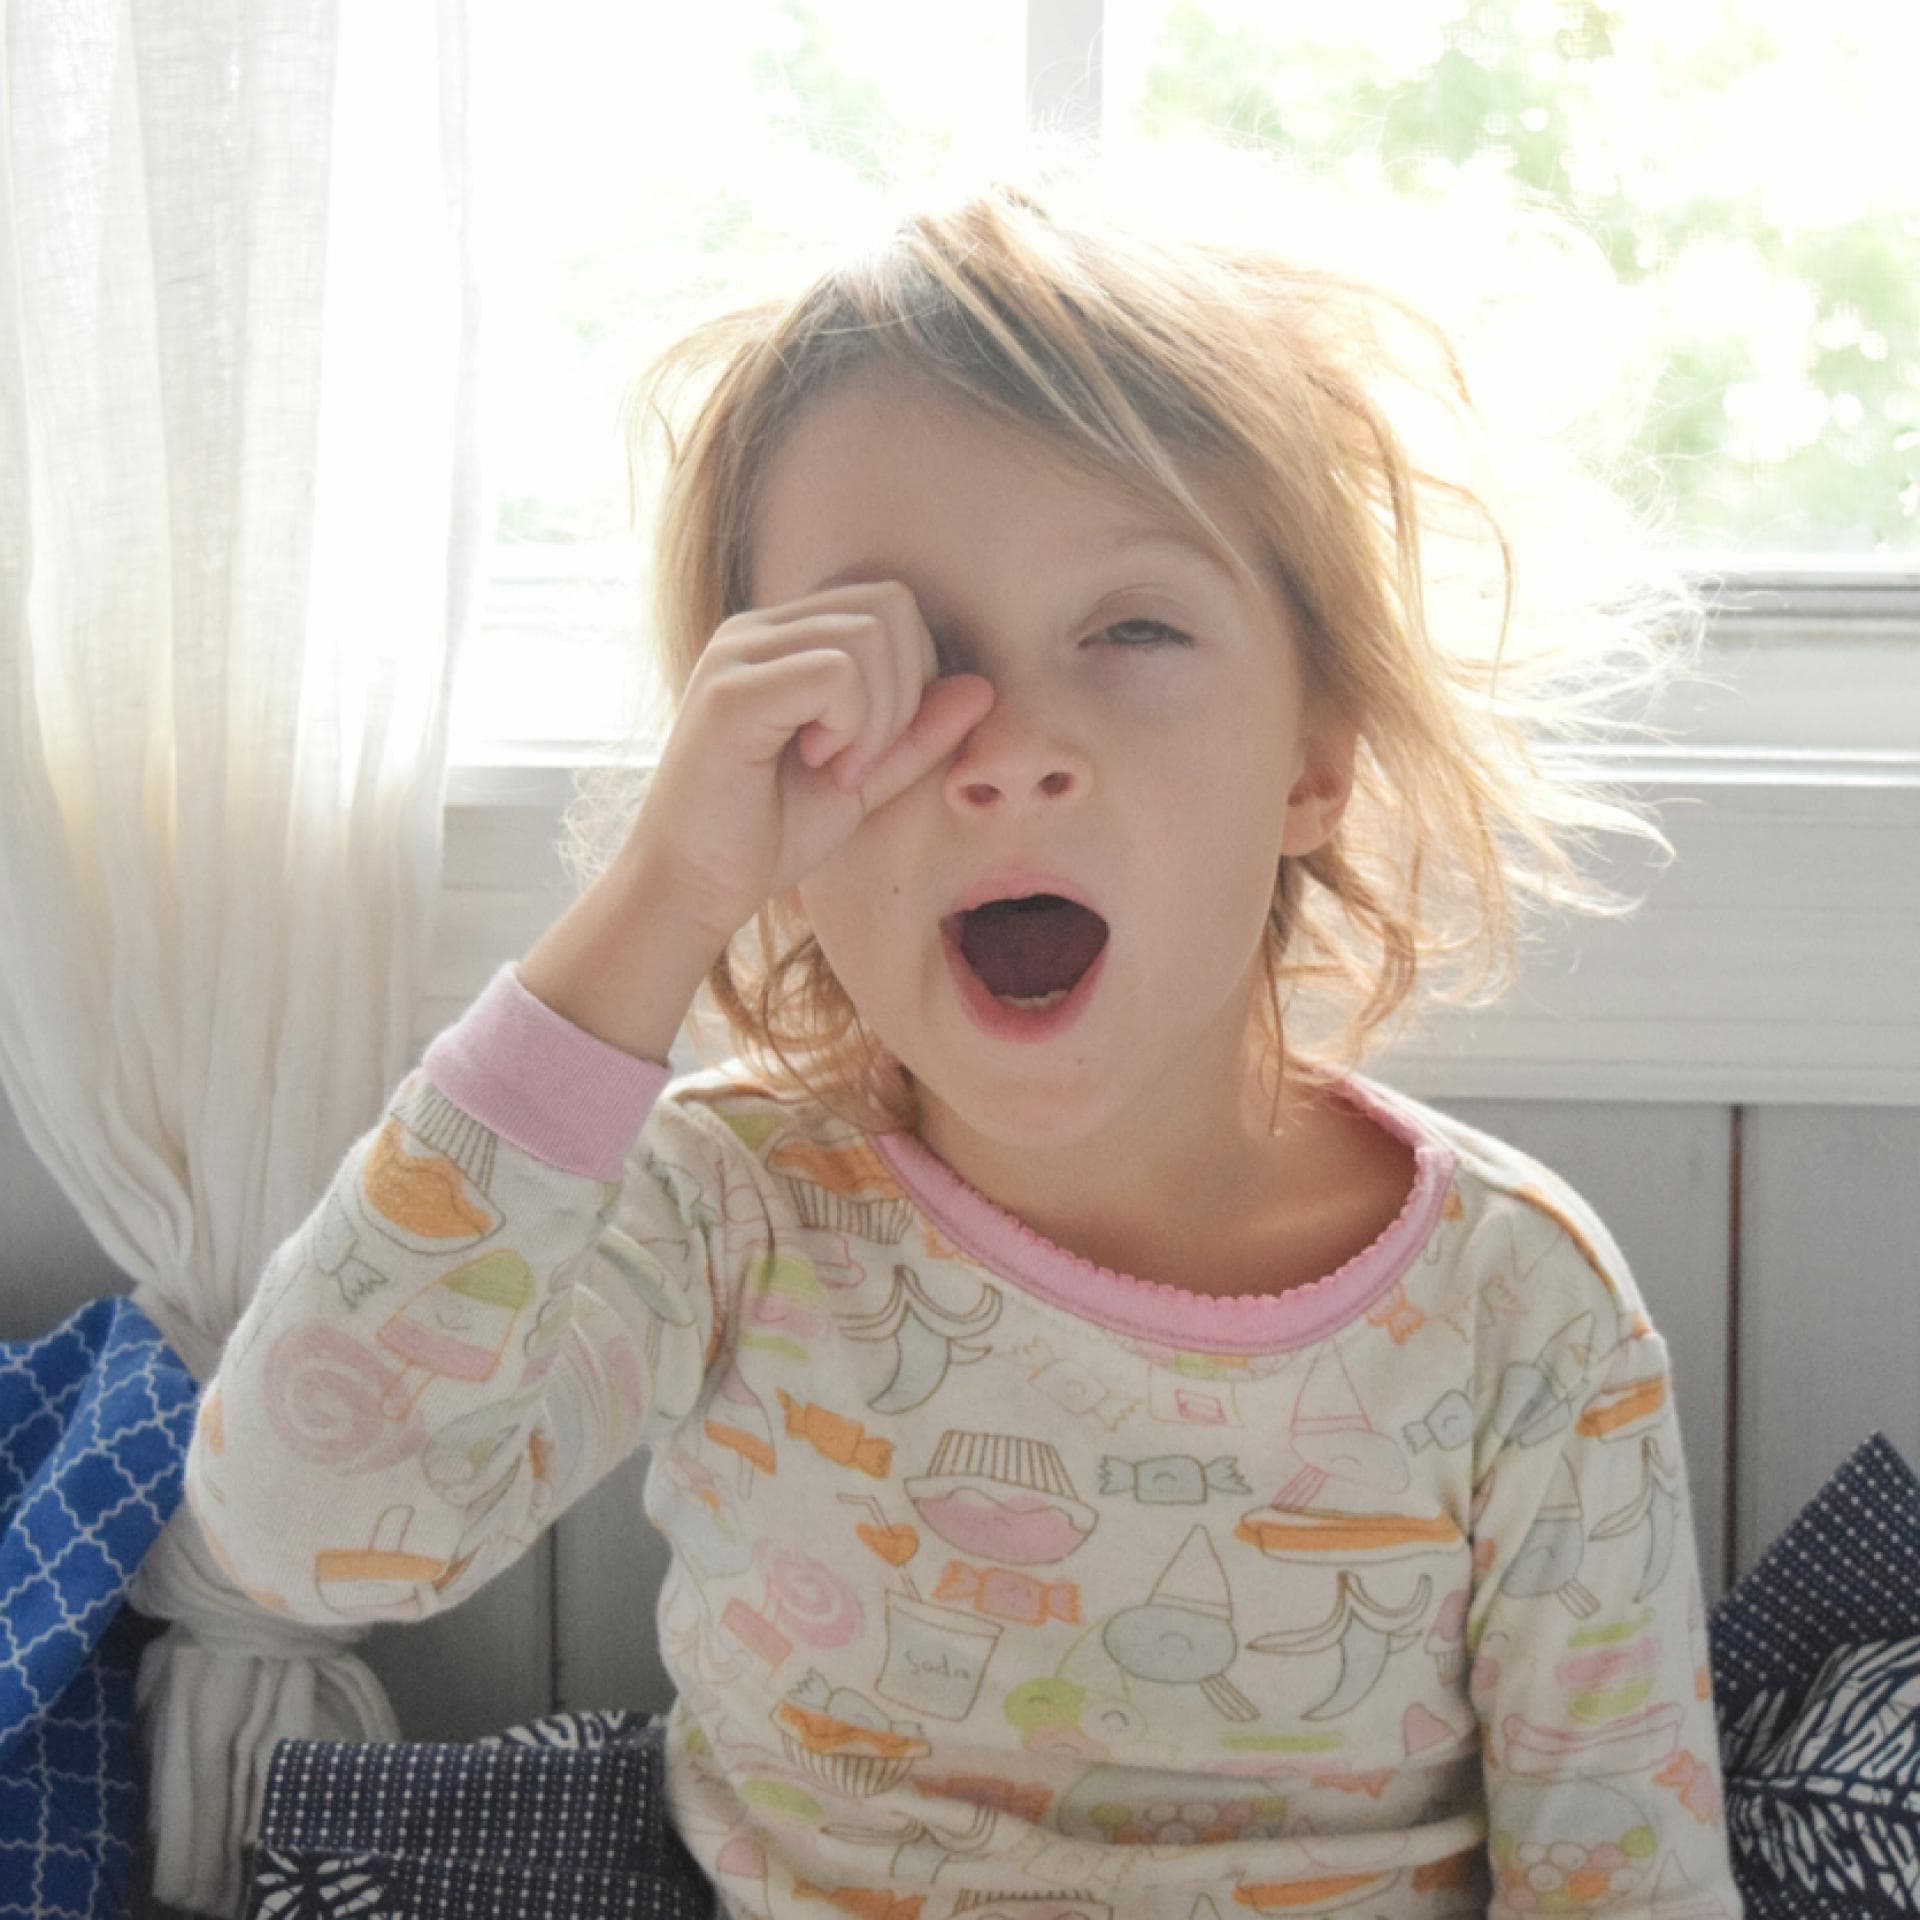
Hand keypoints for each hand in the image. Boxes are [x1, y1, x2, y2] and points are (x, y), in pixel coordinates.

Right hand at [629, 581, 995, 943]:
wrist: (692, 890)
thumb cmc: (765, 836)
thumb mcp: (863, 780)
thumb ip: (916, 733)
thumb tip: (982, 687)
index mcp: (782, 639)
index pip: (891, 606)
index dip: (912, 677)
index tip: (872, 751)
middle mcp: (755, 631)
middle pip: (891, 605)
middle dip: (905, 692)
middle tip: (861, 763)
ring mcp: (738, 653)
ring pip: (870, 636)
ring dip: (879, 718)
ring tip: (835, 769)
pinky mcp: (729, 691)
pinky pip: (837, 674)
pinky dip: (851, 728)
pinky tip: (817, 766)